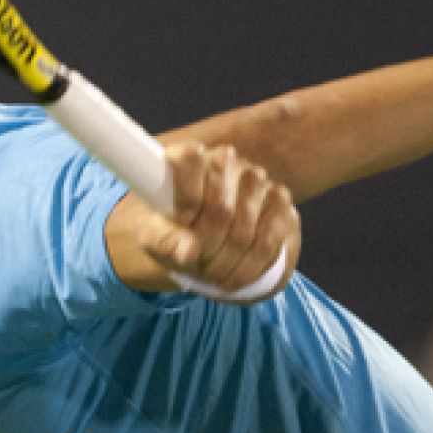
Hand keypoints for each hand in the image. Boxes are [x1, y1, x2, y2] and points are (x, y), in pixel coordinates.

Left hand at [138, 143, 300, 301]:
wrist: (197, 232)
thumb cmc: (169, 228)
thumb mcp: (153, 235)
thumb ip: (165, 240)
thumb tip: (189, 252)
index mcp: (186, 156)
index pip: (189, 163)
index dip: (185, 203)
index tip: (179, 230)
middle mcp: (225, 159)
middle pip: (219, 210)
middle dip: (206, 250)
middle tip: (195, 269)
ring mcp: (256, 178)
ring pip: (245, 232)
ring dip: (227, 264)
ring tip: (211, 275)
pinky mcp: (279, 200)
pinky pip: (269, 241)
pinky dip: (250, 267)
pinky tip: (234, 276)